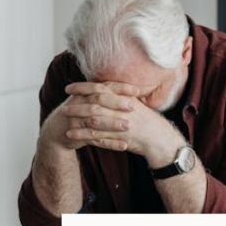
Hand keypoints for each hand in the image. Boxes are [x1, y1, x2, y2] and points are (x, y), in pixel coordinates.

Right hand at [39, 82, 139, 151]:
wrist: (56, 130)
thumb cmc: (79, 112)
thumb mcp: (88, 100)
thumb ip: (107, 95)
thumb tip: (136, 91)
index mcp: (85, 93)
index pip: (104, 86)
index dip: (120, 87)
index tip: (137, 91)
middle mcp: (79, 104)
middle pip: (98, 101)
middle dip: (115, 103)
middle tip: (132, 106)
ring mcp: (76, 120)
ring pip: (95, 120)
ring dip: (112, 123)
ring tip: (128, 126)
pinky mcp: (77, 136)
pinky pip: (95, 139)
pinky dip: (110, 143)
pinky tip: (123, 146)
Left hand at [59, 82, 185, 166]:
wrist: (161, 139)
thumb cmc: (148, 121)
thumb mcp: (137, 104)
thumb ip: (121, 96)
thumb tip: (105, 87)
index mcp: (125, 98)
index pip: (100, 89)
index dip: (82, 88)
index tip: (69, 88)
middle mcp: (122, 110)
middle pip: (94, 106)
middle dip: (77, 106)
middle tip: (64, 107)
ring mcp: (121, 125)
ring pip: (94, 122)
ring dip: (77, 123)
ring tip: (64, 124)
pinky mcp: (120, 139)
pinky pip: (98, 137)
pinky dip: (84, 136)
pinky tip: (72, 136)